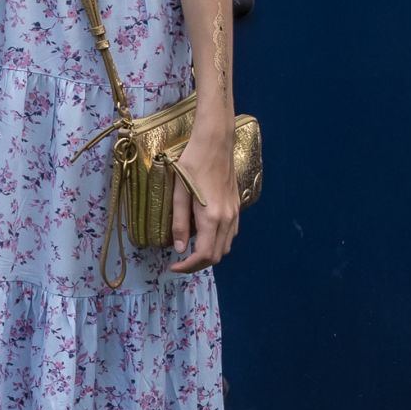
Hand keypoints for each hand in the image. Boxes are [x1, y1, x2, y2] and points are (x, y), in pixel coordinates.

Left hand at [168, 123, 242, 272]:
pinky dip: (218, 241)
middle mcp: (227, 219)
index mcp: (212, 217)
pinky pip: (230, 233)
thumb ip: (180, 223)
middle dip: (198, 263)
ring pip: (226, 246)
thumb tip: (180, 249)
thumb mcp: (179, 193)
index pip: (204, 255)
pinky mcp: (236, 206)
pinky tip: (204, 233)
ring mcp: (235, 212)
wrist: (215, 143)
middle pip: (217, 255)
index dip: (188, 267)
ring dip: (209, 253)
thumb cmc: (192, 163)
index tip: (173, 266)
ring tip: (190, 248)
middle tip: (179, 261)